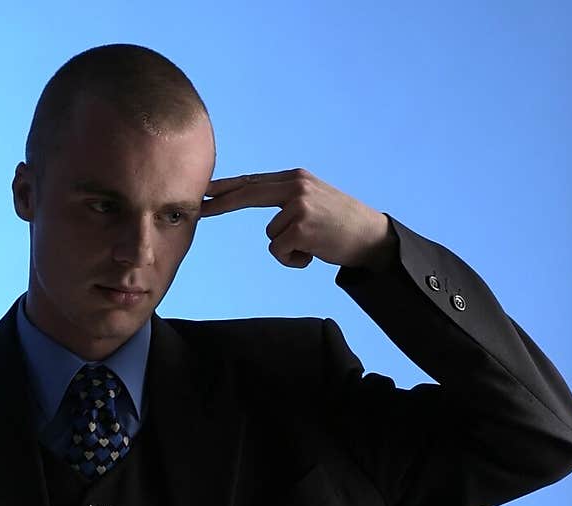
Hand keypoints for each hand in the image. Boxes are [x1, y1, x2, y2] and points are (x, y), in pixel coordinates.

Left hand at [199, 168, 392, 270]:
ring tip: (312, 245)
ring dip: (287, 248)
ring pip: (270, 236)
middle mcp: (296, 187)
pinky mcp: (301, 227)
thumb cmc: (339, 224)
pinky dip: (293, 260)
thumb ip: (285, 199)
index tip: (205, 190)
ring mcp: (298, 206)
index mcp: (296, 178)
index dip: (227, 187)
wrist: (370, 236)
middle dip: (222, 203)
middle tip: (201, 209)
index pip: (254, 182)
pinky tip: (313, 253)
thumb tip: (252, 198)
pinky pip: (279, 251)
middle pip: (247, 195)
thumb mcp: (312, 200)